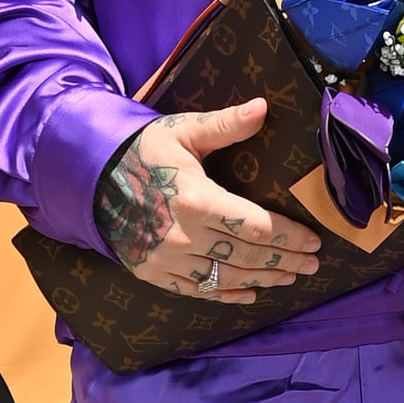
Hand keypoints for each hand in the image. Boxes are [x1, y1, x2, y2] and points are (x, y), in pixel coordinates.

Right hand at [95, 101, 324, 304]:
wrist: (89, 177)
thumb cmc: (141, 150)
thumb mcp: (183, 131)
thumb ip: (225, 125)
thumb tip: (262, 107)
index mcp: (196, 200)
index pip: (256, 227)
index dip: (289, 237)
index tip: (314, 241)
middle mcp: (183, 236)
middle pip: (247, 257)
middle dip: (285, 261)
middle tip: (313, 265)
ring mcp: (167, 260)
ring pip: (226, 279)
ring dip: (262, 280)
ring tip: (289, 277)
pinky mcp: (153, 273)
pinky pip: (196, 291)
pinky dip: (225, 295)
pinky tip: (248, 294)